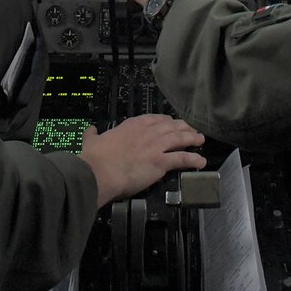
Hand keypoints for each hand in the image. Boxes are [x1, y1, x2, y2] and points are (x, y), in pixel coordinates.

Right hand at [79, 115, 207, 207]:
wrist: (100, 171)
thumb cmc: (95, 158)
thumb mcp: (92, 141)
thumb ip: (93, 135)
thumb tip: (90, 130)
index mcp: (132, 125)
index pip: (155, 119)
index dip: (166, 121)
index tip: (172, 123)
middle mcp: (147, 132)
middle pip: (171, 126)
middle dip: (183, 127)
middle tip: (191, 130)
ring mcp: (156, 146)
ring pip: (180, 139)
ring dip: (192, 138)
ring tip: (200, 140)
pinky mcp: (161, 162)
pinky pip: (182, 159)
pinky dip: (193, 159)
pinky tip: (201, 162)